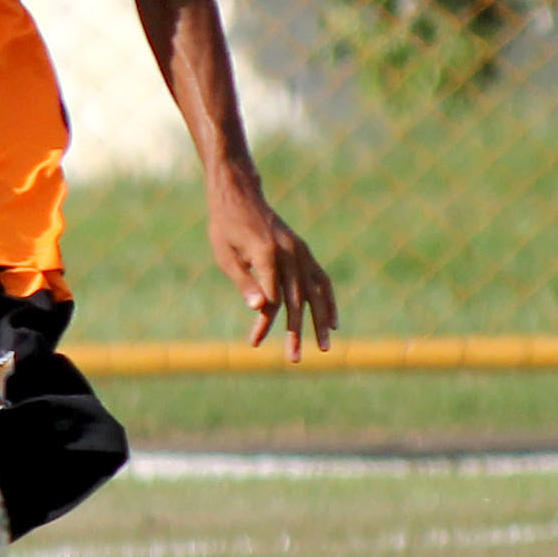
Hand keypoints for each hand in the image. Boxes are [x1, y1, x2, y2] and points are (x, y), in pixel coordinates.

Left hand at [206, 175, 337, 360]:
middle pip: (297, 299)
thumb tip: (260, 308)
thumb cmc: (226, 229)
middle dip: (296, 331)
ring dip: (321, 321)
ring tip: (323, 348)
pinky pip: (322, 280)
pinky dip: (328, 302)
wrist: (240, 197)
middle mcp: (290, 254)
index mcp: (267, 254)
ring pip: (316, 292)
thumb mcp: (225, 256)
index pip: (271, 295)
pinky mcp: (304, 252)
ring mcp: (301, 252)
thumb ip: (244, 282)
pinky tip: (332, 323)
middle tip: (295, 359)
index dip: (264, 320)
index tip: (255, 341)